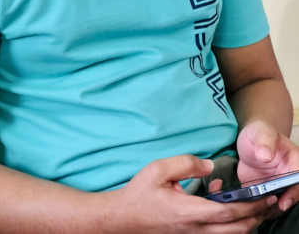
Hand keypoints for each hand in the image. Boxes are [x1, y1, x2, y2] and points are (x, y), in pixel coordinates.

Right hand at [109, 154, 277, 232]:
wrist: (124, 218)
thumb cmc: (140, 193)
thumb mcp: (158, 170)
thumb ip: (185, 163)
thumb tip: (208, 165)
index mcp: (189, 212)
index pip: (228, 213)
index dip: (249, 206)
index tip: (262, 197)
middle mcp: (194, 229)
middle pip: (235, 230)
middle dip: (255, 217)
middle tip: (267, 203)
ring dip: (244, 223)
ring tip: (253, 207)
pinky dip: (229, 224)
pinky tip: (224, 207)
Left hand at [237, 120, 298, 212]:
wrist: (249, 142)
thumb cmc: (258, 133)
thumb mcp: (260, 131)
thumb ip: (265, 140)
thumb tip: (265, 156)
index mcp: (294, 160)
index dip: (294, 191)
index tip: (284, 200)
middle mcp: (290, 176)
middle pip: (294, 193)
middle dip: (283, 204)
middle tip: (269, 209)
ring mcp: (279, 186)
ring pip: (282, 202)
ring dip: (272, 208)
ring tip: (258, 210)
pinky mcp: (267, 193)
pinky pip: (267, 204)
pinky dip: (261, 209)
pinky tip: (251, 209)